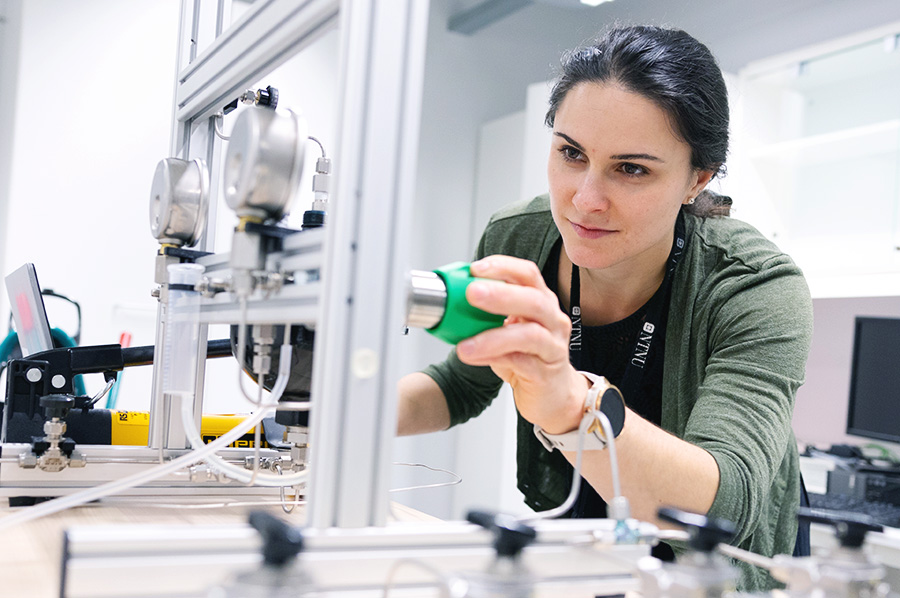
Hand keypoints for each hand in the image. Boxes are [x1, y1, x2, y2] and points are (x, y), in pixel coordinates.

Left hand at [455, 255, 587, 433]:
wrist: (553, 394)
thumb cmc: (528, 357)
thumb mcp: (508, 329)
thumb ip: (487, 314)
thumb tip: (451, 299)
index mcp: (541, 301)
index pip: (528, 274)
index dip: (503, 267)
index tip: (475, 269)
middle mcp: (553, 319)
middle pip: (533, 300)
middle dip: (501, 294)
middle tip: (472, 293)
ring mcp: (553, 346)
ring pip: (530, 335)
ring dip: (493, 337)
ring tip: (465, 344)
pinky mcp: (546, 373)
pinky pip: (521, 363)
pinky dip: (495, 359)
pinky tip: (474, 358)